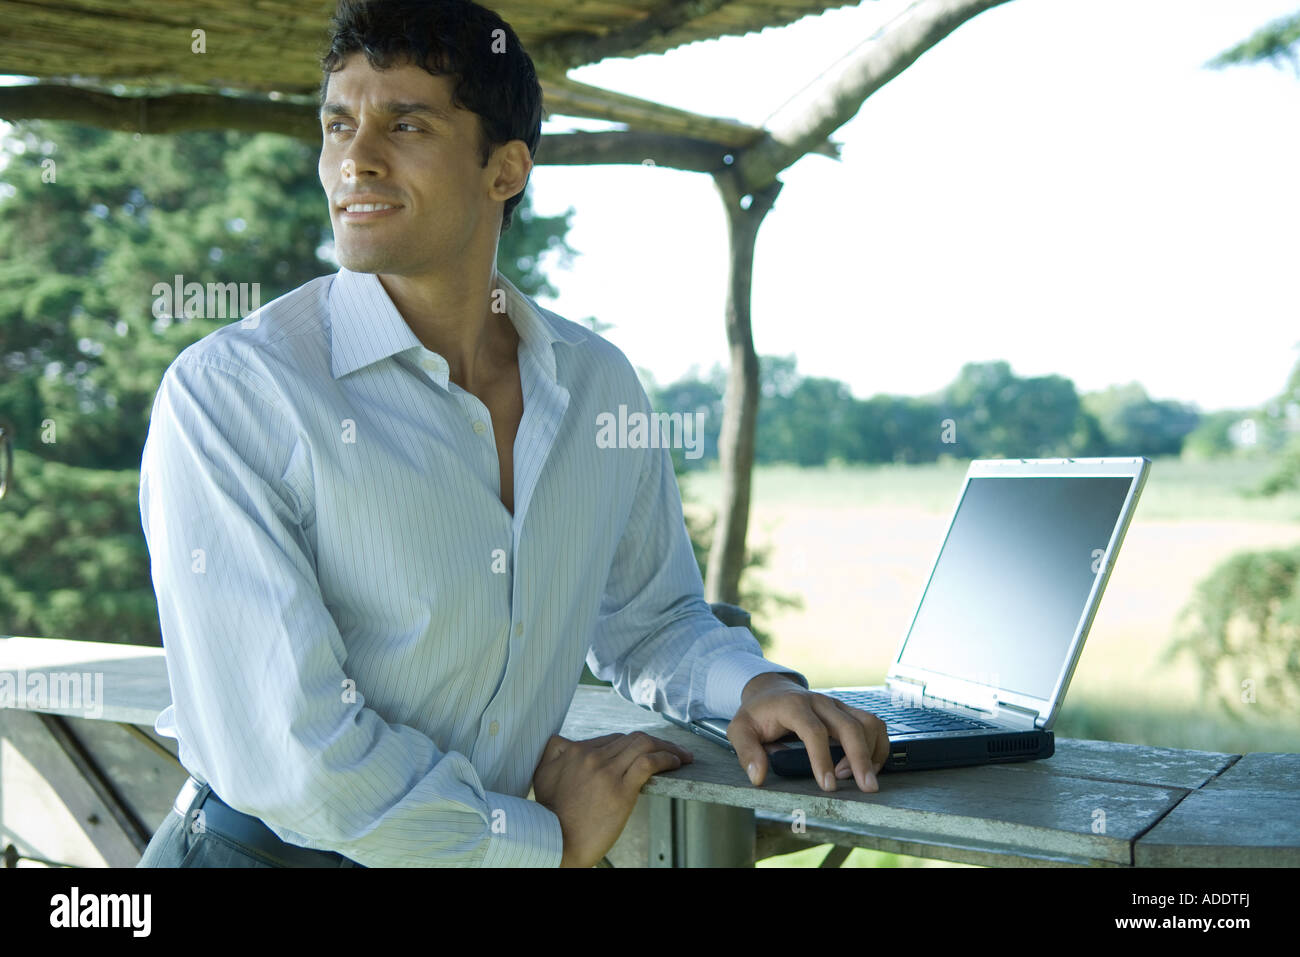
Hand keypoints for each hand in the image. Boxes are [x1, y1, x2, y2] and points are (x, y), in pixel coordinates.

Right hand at [531, 731, 693, 867]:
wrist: (554, 841)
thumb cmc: (549, 815)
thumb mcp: (543, 774)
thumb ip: (554, 752)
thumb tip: (565, 742)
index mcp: (575, 751)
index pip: (614, 739)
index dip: (634, 744)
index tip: (646, 751)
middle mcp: (591, 756)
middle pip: (631, 739)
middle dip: (656, 742)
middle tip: (671, 749)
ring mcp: (607, 772)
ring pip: (643, 745)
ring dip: (667, 747)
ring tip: (681, 755)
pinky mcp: (621, 791)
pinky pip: (648, 763)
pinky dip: (666, 758)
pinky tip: (676, 762)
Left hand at [729, 673, 888, 792]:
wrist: (771, 690)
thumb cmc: (757, 713)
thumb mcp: (740, 729)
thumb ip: (747, 752)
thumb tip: (758, 776)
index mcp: (793, 706)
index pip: (813, 731)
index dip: (822, 759)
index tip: (829, 785)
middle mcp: (820, 702)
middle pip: (849, 726)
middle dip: (860, 758)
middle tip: (866, 787)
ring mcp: (837, 705)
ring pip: (867, 723)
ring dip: (870, 752)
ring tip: (858, 777)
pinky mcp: (847, 711)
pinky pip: (874, 724)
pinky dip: (878, 746)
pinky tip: (869, 766)